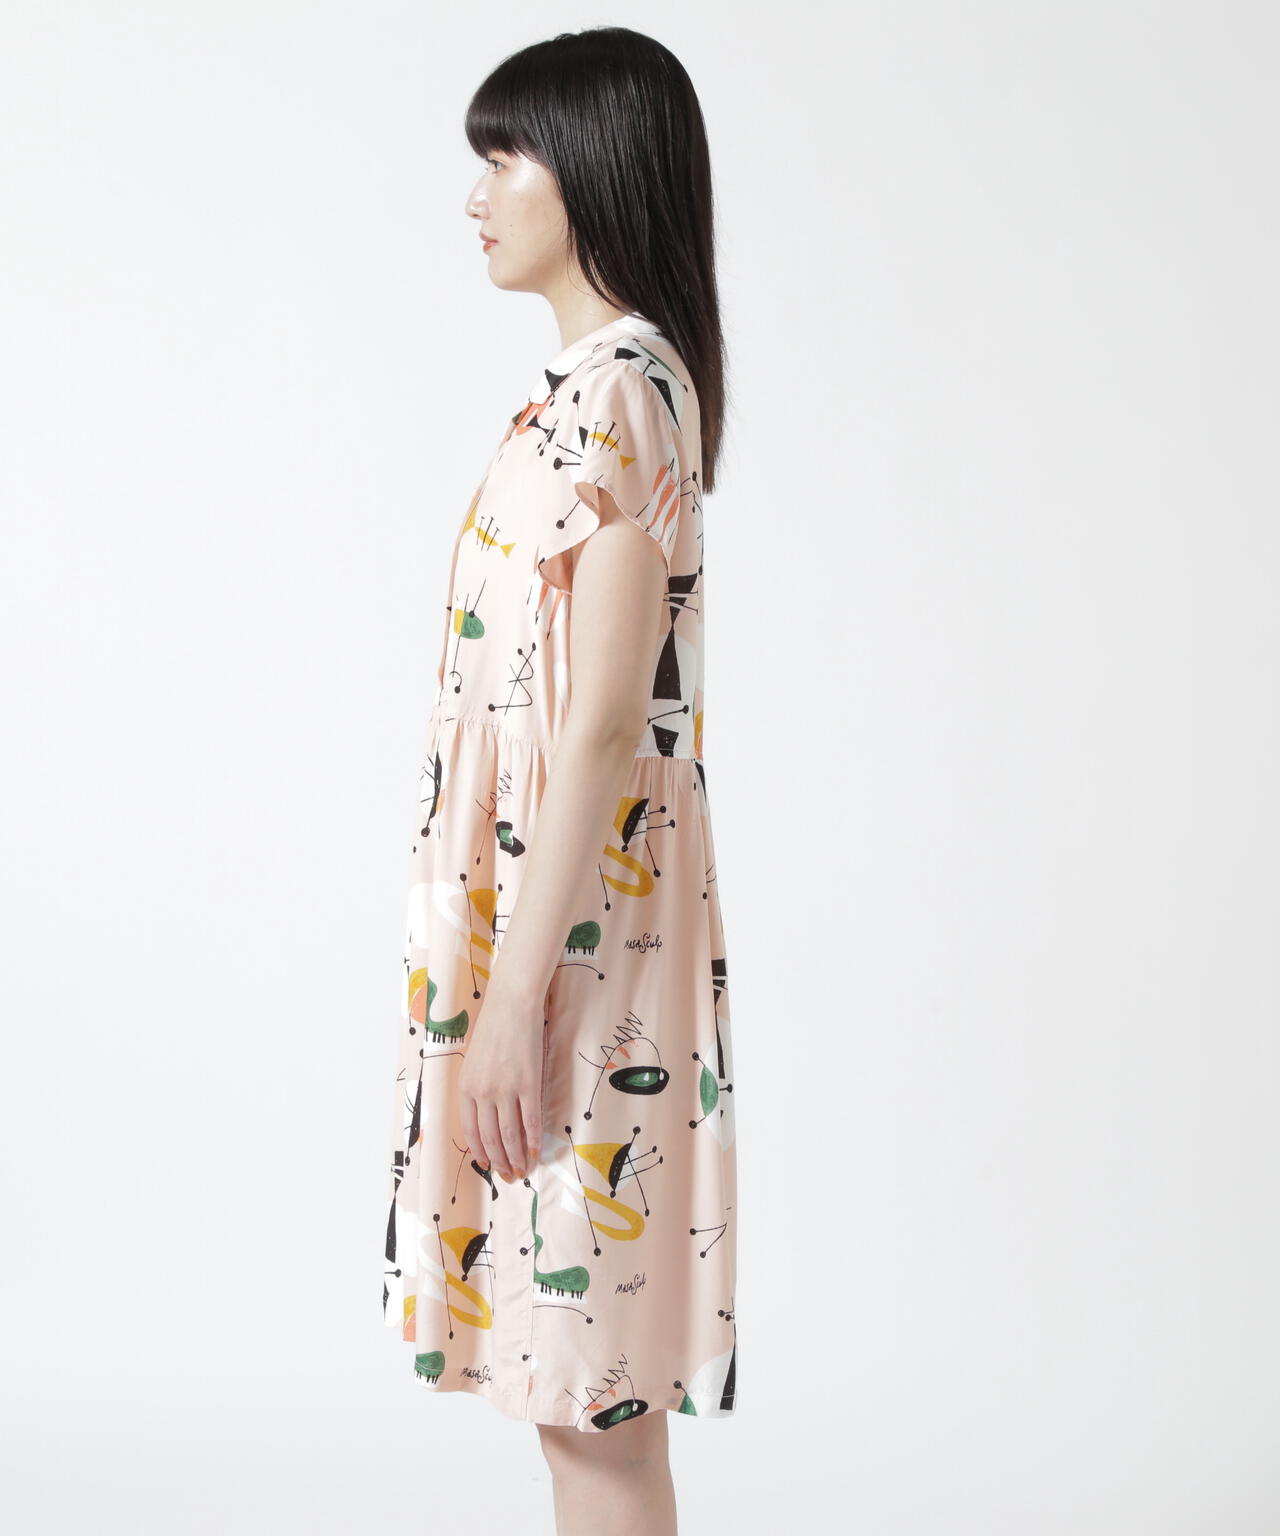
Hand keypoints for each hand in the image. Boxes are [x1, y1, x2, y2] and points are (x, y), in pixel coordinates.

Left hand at [456, 987, 545, 1181]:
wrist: (512, 1004)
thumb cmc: (494, 1028)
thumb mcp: (475, 1061)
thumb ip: (477, 1088)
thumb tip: (488, 1115)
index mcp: (465, 1087)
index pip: (470, 1130)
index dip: (480, 1152)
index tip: (488, 1165)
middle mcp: (482, 1092)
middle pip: (490, 1137)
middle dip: (500, 1161)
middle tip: (509, 1176)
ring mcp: (506, 1088)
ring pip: (510, 1134)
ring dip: (516, 1156)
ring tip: (522, 1171)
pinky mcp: (528, 1082)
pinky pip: (531, 1119)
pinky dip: (533, 1139)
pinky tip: (536, 1150)